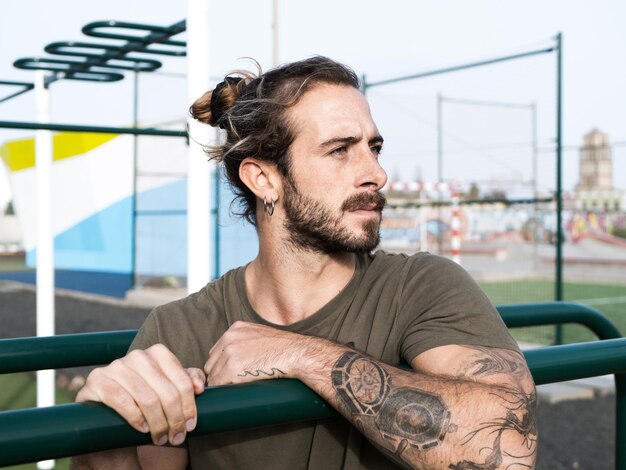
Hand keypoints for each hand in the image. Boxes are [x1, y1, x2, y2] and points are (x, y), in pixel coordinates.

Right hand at [76, 344, 205, 446]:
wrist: (109, 415)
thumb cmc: (146, 402)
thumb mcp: (169, 390)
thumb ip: (188, 382)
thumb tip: (199, 387)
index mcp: (158, 353)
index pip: (182, 380)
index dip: (189, 405)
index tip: (192, 425)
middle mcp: (137, 356)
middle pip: (166, 391)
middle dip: (175, 419)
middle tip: (177, 437)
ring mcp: (116, 366)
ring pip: (147, 398)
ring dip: (158, 423)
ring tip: (161, 438)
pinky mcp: (97, 380)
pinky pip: (121, 399)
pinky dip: (136, 417)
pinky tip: (143, 429)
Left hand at [204, 321, 312, 385]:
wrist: (296, 353)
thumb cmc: (284, 348)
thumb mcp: (261, 334)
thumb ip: (246, 340)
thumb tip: (241, 356)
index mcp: (235, 328)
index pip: (216, 351)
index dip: (222, 364)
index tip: (232, 373)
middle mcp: (229, 338)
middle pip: (211, 363)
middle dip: (220, 374)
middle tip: (235, 383)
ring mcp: (229, 353)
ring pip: (213, 376)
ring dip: (223, 384)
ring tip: (238, 388)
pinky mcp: (232, 369)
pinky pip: (218, 385)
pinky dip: (224, 391)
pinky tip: (236, 392)